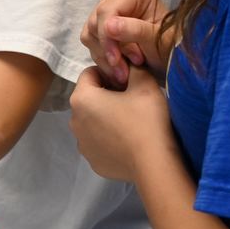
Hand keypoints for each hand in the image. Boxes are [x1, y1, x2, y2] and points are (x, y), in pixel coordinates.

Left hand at [69, 65, 172, 181]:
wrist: (155, 163)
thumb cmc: (147, 119)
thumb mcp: (144, 83)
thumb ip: (132, 67)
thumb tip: (128, 64)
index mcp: (81, 98)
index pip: (90, 74)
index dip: (110, 73)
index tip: (128, 82)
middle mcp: (74, 121)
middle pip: (89, 98)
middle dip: (107, 95)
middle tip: (132, 100)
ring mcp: (82, 144)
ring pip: (92, 121)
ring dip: (106, 117)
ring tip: (131, 122)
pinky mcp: (93, 161)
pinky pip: (97, 142)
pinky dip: (108, 139)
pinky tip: (128, 141)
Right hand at [80, 0, 171, 87]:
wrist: (171, 54)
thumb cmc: (170, 45)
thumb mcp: (158, 40)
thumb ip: (136, 31)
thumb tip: (108, 26)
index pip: (107, 10)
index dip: (107, 37)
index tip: (116, 60)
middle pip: (95, 21)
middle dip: (108, 49)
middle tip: (125, 71)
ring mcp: (108, 5)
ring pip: (90, 32)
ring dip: (104, 56)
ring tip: (125, 71)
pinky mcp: (101, 20)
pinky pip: (90, 39)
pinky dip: (101, 56)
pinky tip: (118, 67)